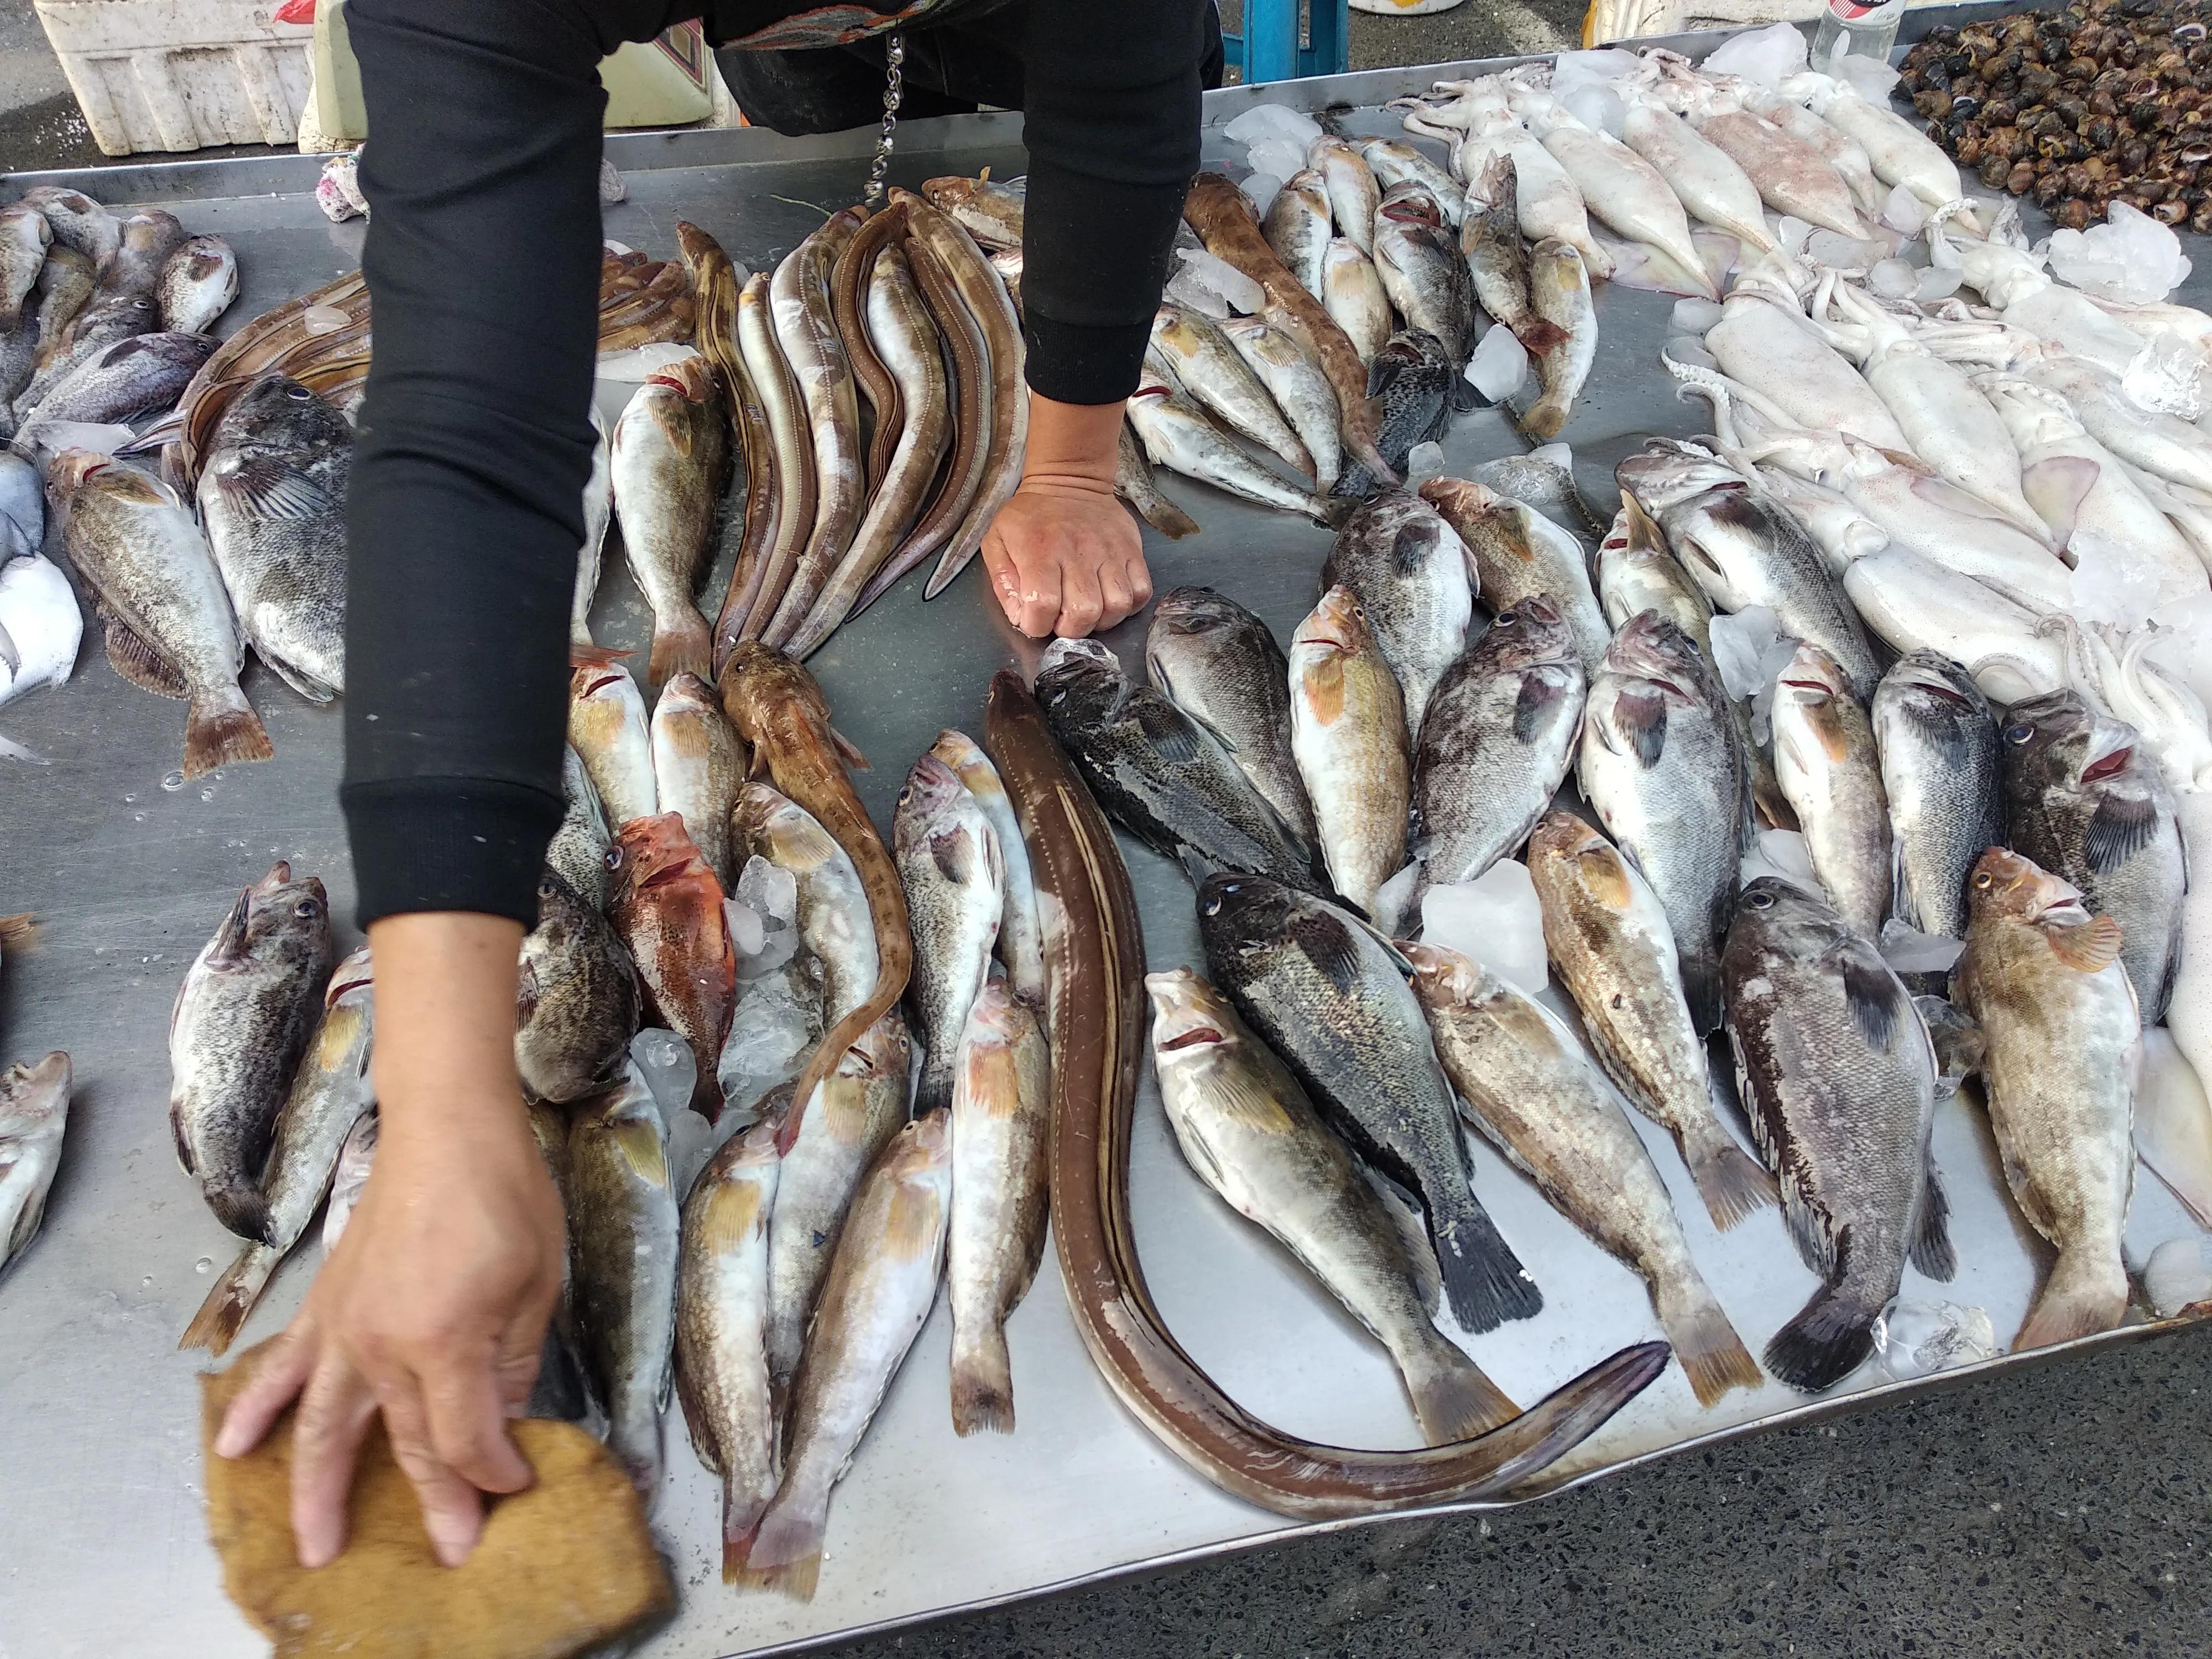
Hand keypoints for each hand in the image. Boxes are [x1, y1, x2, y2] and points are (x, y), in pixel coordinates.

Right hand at [214, 913, 565, 1569]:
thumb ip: (514, 1362)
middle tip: (448, 1552)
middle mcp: (384, 1345)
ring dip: (315, 1490)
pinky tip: (233, 1445)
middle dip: (433, 1502)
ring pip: (324, 1426)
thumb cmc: (505, 1196)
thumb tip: (505, 1421)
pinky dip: (256, 1407)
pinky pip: (283, 1367)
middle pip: (405, 1443)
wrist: (449, 1127)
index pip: (465, 1436)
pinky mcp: (327, 1303)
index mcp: (446, 1341)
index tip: (516, 1485)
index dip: (493, 1471)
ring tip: (312, 1547)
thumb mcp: (537, 1284)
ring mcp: (345, 1327)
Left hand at [979, 392, 1151, 638]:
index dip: (1036, 625)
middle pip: (1084, 613)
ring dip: (1101, 619)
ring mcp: (1110, 553)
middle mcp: (1078, 553)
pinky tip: (1110, 598)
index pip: (1043, 605)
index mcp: (1041, 552)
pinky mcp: (1132, 551)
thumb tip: (1019, 616)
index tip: (1034, 619)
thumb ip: (1003, 582)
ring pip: (1117, 606)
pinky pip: (1142, 591)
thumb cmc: (1030, 515)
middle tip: (1063, 618)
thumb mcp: (998, 540)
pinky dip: (1129, 605)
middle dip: (1070, 628)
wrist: (1069, 479)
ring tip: (1088, 609)